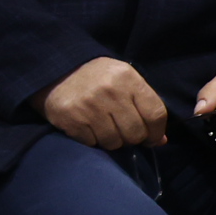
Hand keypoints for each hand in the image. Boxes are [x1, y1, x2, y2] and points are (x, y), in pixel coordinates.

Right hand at [33, 56, 167, 149]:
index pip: (155, 114)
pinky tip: (88, 126)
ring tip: (104, 128)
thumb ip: (144, 106)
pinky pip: (92, 143)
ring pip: (114, 142)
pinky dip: (92, 140)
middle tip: (123, 131)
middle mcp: (109, 91)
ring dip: (112, 140)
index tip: (151, 138)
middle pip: (135, 133)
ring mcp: (89, 106)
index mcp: (127, 78)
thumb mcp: (124, 82)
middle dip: (132, 138)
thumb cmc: (98, 78)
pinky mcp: (71, 119)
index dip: (156, 132)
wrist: (56, 71)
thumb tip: (159, 141)